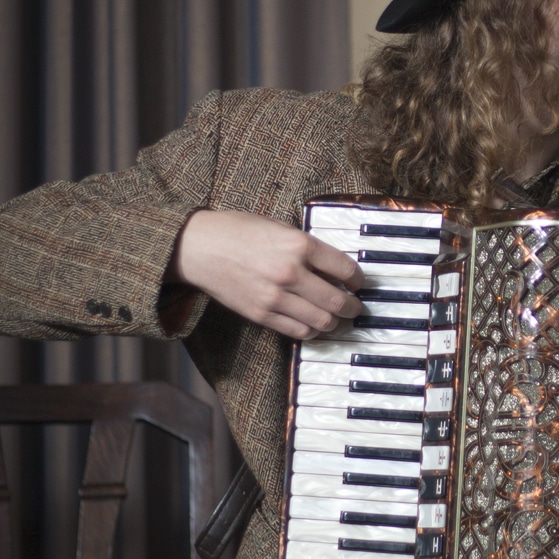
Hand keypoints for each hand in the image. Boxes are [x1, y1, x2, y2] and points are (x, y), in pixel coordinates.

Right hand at [170, 209, 363, 338]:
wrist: (198, 246)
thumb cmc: (238, 231)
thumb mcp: (281, 227)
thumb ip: (308, 247)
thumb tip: (336, 267)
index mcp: (300, 245)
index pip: (346, 269)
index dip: (360, 280)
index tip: (360, 283)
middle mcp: (291, 272)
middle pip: (338, 300)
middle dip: (353, 306)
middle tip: (356, 307)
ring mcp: (275, 297)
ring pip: (322, 321)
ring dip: (336, 322)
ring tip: (340, 319)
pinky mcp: (260, 314)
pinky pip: (298, 331)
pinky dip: (313, 331)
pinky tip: (316, 325)